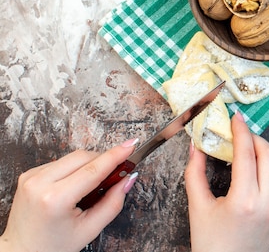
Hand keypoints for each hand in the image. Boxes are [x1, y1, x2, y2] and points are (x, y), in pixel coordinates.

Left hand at [0, 140, 138, 251]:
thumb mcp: (89, 230)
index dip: (115, 155)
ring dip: (88, 165)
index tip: (131, 145)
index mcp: (55, 199)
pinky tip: (74, 186)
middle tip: (117, 172)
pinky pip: (60, 162)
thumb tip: (128, 179)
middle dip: (104, 160)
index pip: (93, 169)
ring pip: (72, 157)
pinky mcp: (28, 174)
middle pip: (83, 157)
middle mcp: (39, 183)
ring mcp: (31, 177)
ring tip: (92, 185)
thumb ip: (113, 203)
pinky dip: (73, 169)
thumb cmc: (52, 246)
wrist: (20, 251)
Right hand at [185, 112, 268, 251]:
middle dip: (254, 138)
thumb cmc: (211, 244)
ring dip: (267, 149)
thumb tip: (196, 146)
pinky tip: (258, 164)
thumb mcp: (198, 207)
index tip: (235, 118)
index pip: (247, 154)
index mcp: (244, 201)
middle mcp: (267, 202)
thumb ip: (195, 173)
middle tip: (239, 134)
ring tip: (249, 149)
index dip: (241, 131)